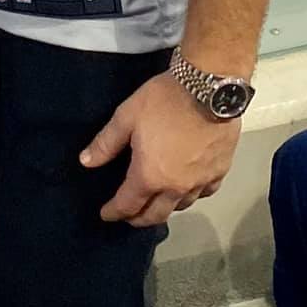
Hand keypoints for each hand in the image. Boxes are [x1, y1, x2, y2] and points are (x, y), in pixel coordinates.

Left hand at [80, 71, 241, 226]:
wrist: (209, 88)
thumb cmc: (164, 101)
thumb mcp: (127, 116)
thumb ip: (106, 143)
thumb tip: (85, 162)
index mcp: (149, 176)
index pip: (128, 205)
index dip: (114, 212)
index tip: (106, 215)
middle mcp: (176, 188)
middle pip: (156, 215)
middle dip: (139, 218)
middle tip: (129, 216)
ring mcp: (201, 182)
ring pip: (181, 206)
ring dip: (165, 208)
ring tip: (157, 202)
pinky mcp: (220, 172)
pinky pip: (204, 193)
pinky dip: (192, 195)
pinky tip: (188, 188)